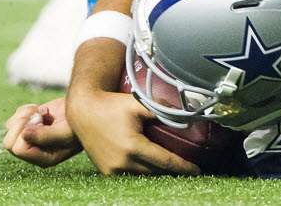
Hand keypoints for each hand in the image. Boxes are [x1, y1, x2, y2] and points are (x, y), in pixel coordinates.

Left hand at [3, 98, 81, 167]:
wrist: (82, 110)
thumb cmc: (78, 126)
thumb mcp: (66, 133)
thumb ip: (45, 136)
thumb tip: (23, 134)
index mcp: (43, 158)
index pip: (19, 149)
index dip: (27, 133)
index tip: (43, 123)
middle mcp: (33, 150)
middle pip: (8, 142)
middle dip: (21, 125)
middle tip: (38, 117)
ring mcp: (29, 137)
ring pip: (10, 127)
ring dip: (25, 115)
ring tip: (42, 113)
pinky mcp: (28, 123)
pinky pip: (15, 117)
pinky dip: (26, 110)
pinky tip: (42, 110)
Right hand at [67, 91, 199, 175]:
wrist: (84, 112)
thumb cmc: (112, 105)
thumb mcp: (138, 104)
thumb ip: (162, 109)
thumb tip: (186, 112)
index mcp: (133, 147)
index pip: (165, 162)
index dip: (182, 167)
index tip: (197, 170)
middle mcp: (122, 163)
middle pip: (155, 172)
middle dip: (173, 171)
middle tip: (189, 169)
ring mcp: (113, 170)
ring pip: (143, 176)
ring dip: (158, 172)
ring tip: (174, 168)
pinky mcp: (107, 171)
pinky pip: (131, 175)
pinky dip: (143, 171)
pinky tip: (154, 166)